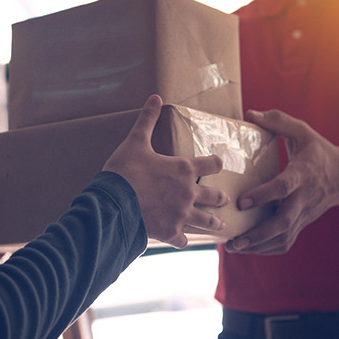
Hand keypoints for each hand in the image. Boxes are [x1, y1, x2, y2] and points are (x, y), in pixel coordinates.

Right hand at [103, 95, 228, 247]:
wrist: (113, 202)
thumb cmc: (125, 171)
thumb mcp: (136, 142)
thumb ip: (147, 120)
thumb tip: (155, 97)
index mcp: (183, 169)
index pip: (211, 165)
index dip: (216, 163)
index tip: (219, 164)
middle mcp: (188, 193)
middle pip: (214, 196)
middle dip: (220, 198)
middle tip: (225, 199)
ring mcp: (181, 214)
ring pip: (205, 221)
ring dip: (214, 224)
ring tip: (221, 227)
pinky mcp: (170, 232)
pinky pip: (183, 240)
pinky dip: (183, 240)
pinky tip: (183, 241)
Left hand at [225, 109, 338, 254]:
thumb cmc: (319, 151)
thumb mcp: (302, 131)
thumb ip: (278, 121)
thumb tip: (250, 114)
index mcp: (303, 173)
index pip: (283, 187)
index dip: (263, 195)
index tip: (242, 202)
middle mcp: (304, 198)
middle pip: (283, 222)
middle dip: (257, 234)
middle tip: (233, 239)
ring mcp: (304, 214)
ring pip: (283, 237)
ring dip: (258, 246)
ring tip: (233, 247)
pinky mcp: (302, 223)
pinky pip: (286, 242)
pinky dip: (267, 249)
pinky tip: (248, 248)